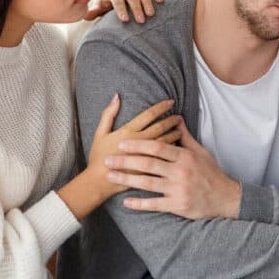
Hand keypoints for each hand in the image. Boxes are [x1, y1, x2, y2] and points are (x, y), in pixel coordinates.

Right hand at [58, 96, 180, 219]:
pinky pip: (163, 157)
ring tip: (180, 130)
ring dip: (174, 134)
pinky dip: (171, 151)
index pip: (149, 115)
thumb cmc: (98, 157)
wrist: (98, 182)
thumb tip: (116, 96)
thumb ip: (108, 114)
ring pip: (164, 141)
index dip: (161, 107)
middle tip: (179, 116)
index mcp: (127, 132)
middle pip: (160, 127)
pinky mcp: (147, 168)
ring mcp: (144, 156)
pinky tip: (177, 148)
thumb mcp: (100, 133)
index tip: (170, 102)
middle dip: (171, 120)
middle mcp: (138, 142)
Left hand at [85, 0, 163, 22]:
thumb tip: (84, 16)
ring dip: (147, 3)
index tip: (125, 19)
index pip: (117, 0)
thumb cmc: (111, 1)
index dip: (120, 9)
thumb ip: (95, 11)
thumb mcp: (102, 5)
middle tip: (140, 21)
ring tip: (151, 14)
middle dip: (136, 8)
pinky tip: (161, 1)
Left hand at [104, 119, 241, 219]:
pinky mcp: (178, 206)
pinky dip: (139, 203)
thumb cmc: (211, 173)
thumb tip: (176, 119)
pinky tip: (126, 202)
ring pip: (147, 183)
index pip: (157, 147)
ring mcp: (178, 189)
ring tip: (110, 176)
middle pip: (148, 164)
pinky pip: (154, 204)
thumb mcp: (201, 152)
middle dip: (125, 161)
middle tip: (107, 159)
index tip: (122, 142)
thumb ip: (185, 137)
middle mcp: (180, 172)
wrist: (226, 198)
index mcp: (185, 157)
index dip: (138, 144)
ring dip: (126, 179)